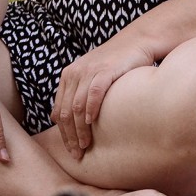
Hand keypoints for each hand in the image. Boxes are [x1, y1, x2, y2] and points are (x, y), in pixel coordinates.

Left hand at [53, 39, 154, 158]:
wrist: (138, 41)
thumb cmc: (118, 63)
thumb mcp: (94, 76)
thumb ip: (83, 94)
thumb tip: (79, 123)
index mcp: (68, 76)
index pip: (57, 111)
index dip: (62, 134)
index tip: (71, 149)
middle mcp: (74, 72)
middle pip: (64, 112)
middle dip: (69, 137)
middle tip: (77, 153)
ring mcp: (89, 70)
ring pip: (76, 106)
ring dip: (79, 129)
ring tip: (85, 144)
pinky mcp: (105, 69)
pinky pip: (93, 93)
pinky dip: (91, 109)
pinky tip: (92, 122)